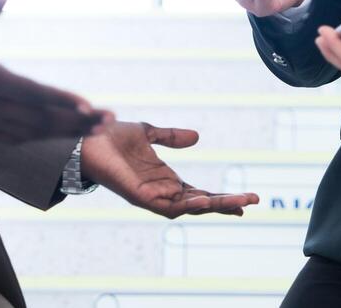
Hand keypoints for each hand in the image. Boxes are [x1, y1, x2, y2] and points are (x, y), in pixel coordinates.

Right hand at [0, 0, 111, 143]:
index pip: (31, 93)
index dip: (61, 102)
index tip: (88, 107)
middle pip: (38, 119)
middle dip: (75, 122)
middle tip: (108, 121)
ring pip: (28, 132)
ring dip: (62, 132)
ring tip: (93, 130)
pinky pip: (10, 138)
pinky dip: (36, 138)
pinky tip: (54, 135)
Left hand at [80, 121, 259, 218]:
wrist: (86, 137)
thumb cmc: (111, 138)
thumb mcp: (147, 133)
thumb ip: (170, 138)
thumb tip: (197, 137)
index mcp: (165, 181)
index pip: (200, 193)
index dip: (222, 197)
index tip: (247, 199)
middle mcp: (161, 192)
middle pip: (201, 203)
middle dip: (227, 204)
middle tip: (254, 201)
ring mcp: (151, 196)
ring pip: (188, 208)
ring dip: (213, 205)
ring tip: (238, 203)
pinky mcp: (138, 195)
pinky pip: (167, 207)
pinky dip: (186, 204)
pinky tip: (204, 199)